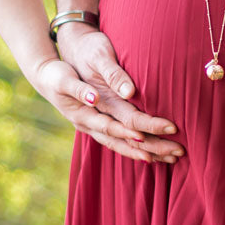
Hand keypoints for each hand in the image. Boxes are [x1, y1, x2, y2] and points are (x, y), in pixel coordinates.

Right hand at [51, 24, 183, 162]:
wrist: (45, 73)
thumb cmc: (65, 66)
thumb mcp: (79, 68)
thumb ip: (92, 83)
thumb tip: (107, 96)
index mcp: (89, 110)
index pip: (124, 122)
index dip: (148, 126)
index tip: (170, 128)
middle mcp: (90, 124)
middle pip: (127, 141)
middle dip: (154, 147)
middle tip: (179, 151)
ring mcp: (92, 128)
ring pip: (123, 147)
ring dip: (148, 153)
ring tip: (172, 159)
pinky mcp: (96, 126)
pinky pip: (118, 144)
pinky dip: (136, 150)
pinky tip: (153, 156)